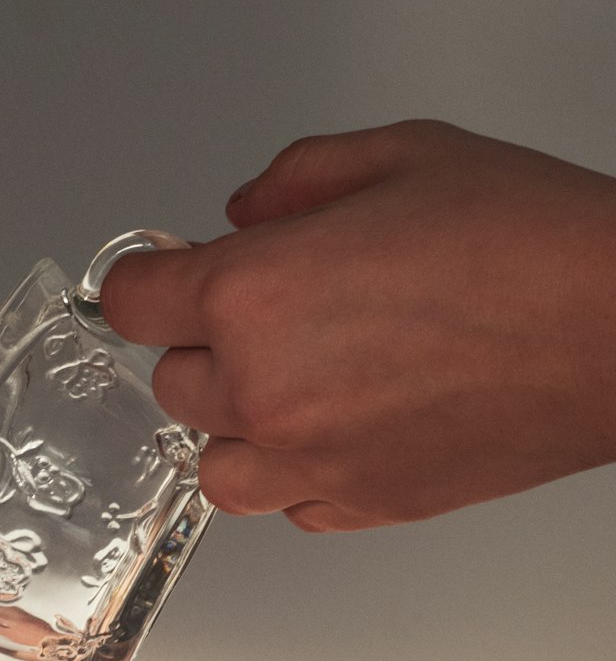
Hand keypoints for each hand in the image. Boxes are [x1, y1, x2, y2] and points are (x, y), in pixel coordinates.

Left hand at [101, 119, 615, 529]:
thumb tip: (244, 212)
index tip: (161, 276)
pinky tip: (344, 425)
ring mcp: (314, 460)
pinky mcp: (366, 505)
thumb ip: (295, 180)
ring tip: (297, 381)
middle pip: (171, 383)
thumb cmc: (530, 244)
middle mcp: (267, 389)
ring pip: (216, 466)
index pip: (131, 300)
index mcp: (254, 294)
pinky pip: (290, 505)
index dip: (146, 279)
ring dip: (238, 424)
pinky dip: (298, 471)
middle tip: (267, 313)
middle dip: (204, 344)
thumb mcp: (401, 155)